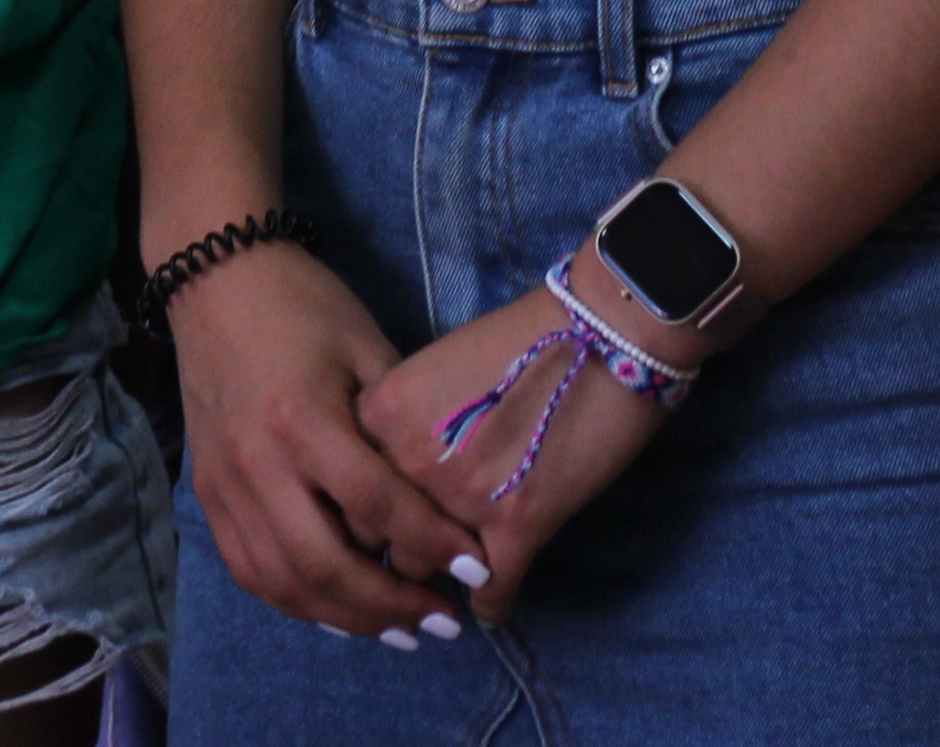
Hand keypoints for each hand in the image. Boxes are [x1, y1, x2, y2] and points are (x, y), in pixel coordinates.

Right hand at [164, 243, 489, 643]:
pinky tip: (338, 612)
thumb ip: (399, 427)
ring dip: (346, 617)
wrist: (215, 278)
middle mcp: (256, 462)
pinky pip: (248, 569)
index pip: (377, 507)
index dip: (433, 546)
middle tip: (443, 621)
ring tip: (400, 631)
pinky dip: (296, 602)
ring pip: (283, 581)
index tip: (479, 572)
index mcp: (302, 420)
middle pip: (325, 563)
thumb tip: (448, 499)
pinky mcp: (207, 491)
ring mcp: (224, 483)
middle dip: (391, 604)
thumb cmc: (304, 306)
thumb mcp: (367, 350)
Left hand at [354, 274, 670, 625]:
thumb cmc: (517, 343)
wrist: (597, 336)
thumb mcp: (432, 373)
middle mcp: (406, 458)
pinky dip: (490, 603)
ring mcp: (459, 496)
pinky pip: (490, 592)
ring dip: (435, 576)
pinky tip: (489, 604)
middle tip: (405, 558)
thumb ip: (403, 425)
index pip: (342, 482)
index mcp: (379, 413)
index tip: (370, 521)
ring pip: (423, 567)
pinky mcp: (519, 526)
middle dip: (389, 546)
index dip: (356, 505)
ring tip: (443, 583)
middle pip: (373, 532)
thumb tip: (394, 475)